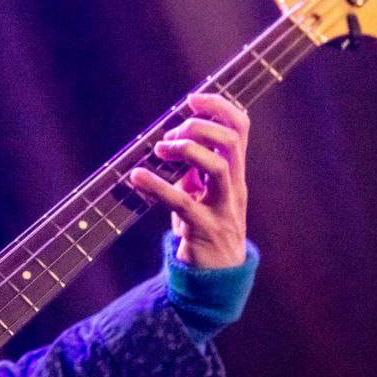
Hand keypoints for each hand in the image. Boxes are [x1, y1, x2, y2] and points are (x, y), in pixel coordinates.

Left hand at [128, 93, 248, 268]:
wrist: (216, 278)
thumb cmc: (204, 227)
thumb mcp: (201, 191)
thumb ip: (192, 167)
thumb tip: (169, 140)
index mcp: (235, 173)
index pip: (240, 129)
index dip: (219, 107)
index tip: (192, 99)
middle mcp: (235, 187)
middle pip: (230, 141)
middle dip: (198, 128)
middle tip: (170, 136)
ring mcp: (223, 208)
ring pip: (216, 167)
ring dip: (185, 150)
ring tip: (161, 151)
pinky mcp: (204, 229)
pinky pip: (183, 202)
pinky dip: (157, 185)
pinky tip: (137, 177)